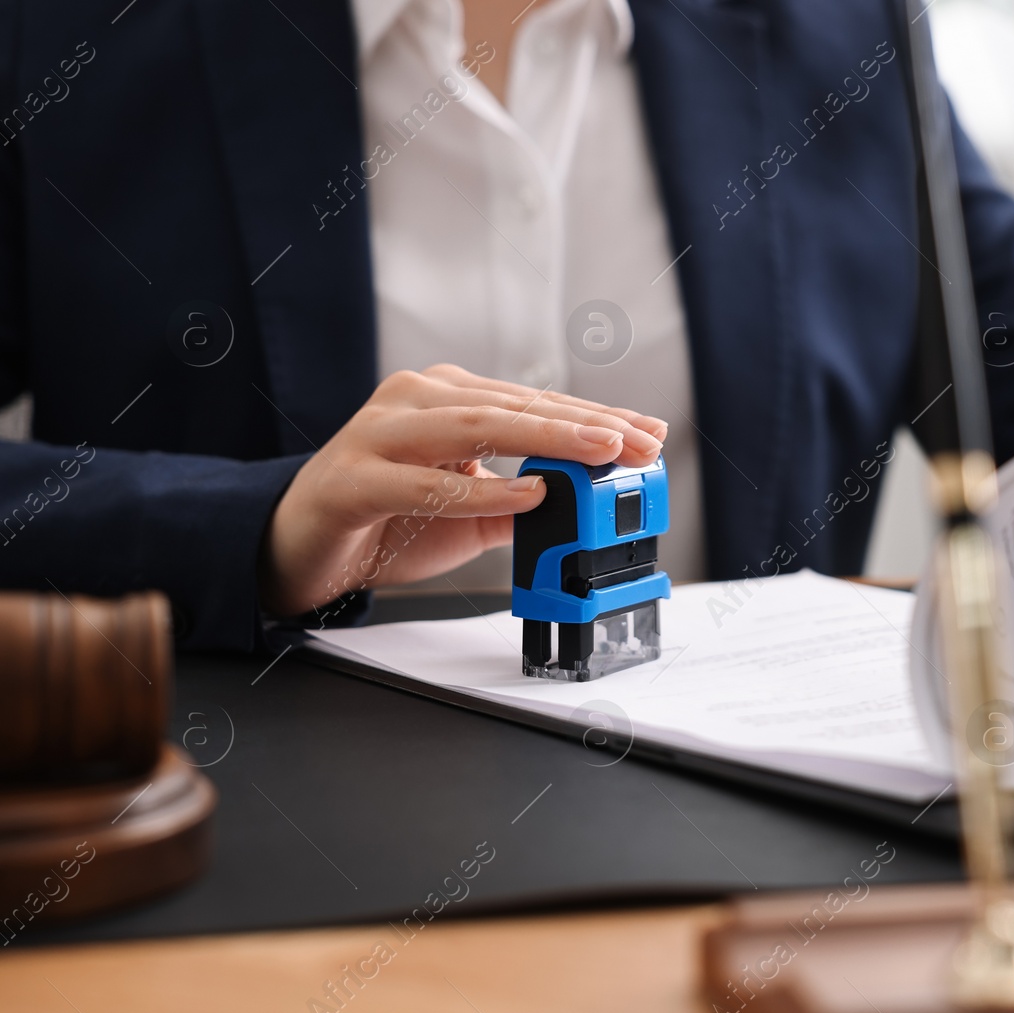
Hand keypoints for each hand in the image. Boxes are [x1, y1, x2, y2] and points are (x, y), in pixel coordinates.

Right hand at [261, 363, 666, 616]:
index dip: (596, 418)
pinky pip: (424, 483)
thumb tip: (591, 499)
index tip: (650, 434)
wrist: (297, 548)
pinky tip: (526, 494)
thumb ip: (525, 501)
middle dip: (584, 424)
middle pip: (512, 407)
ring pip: (473, 428)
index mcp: (446, 398)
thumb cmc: (386, 519)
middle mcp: (413, 401)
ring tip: (600, 452)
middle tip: (639, 441)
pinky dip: (478, 490)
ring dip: (545, 439)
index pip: (534, 403)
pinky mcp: (352, 480)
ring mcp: (378, 434)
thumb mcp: (471, 512)